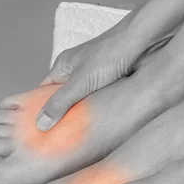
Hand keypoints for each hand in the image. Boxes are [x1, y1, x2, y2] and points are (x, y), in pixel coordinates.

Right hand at [35, 24, 172, 131]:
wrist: (143, 43)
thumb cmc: (110, 55)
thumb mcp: (80, 82)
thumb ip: (60, 103)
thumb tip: (40, 123)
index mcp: (64, 66)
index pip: (44, 92)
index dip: (42, 110)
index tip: (41, 131)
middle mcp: (77, 71)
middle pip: (64, 99)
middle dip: (64, 117)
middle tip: (61, 140)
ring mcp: (95, 77)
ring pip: (83, 102)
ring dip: (83, 116)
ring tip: (79, 137)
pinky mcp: (112, 83)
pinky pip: (100, 101)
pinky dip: (99, 112)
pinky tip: (99, 126)